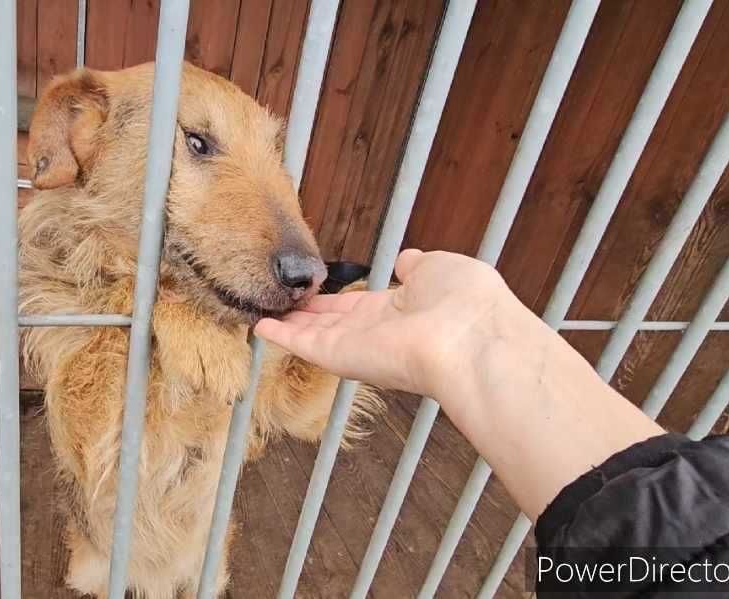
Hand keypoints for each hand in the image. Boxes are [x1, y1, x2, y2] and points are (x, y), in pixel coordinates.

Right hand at [255, 249, 519, 397]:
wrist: (469, 337)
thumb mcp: (441, 268)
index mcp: (404, 309)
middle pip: (334, 323)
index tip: (317, 291)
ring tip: (263, 312)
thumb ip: (417, 266)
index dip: (337, 300)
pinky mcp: (339, 356)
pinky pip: (303, 344)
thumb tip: (406, 260)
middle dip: (309, 313)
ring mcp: (357, 346)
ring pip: (315, 334)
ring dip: (290, 324)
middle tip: (283, 303)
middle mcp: (378, 332)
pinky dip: (280, 337)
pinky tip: (259, 327)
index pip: (362, 306)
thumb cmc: (465, 300)